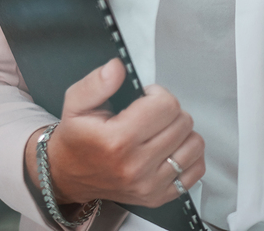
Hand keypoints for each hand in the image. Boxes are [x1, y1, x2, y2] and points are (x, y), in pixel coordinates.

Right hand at [25, 59, 205, 208]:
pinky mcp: (159, 197)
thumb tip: (119, 66)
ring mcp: (150, 186)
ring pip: (194, 144)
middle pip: (183, 122)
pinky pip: (196, 169)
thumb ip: (97, 82)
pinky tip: (169, 148)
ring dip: (180, 132)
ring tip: (159, 131)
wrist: (67, 176)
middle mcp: (136, 167)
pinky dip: (187, 155)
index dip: (156, 94)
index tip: (143, 99)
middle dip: (168, 111)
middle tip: (149, 116)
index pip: (166, 105)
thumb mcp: (76, 103)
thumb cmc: (76, 138)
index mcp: (117, 141)